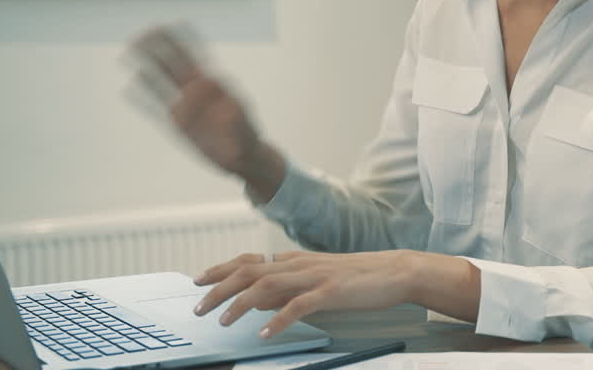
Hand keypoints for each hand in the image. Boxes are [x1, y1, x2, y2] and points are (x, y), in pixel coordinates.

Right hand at [126, 24, 284, 195]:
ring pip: (163, 80)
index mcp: (215, 85)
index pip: (195, 58)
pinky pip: (157, 107)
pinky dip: (143, 97)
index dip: (184, 40)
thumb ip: (232, 117)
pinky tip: (130, 87)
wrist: (244, 157)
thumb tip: (223, 108)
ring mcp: (187, 106)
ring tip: (131, 49)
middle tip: (144, 31)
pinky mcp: (179, 123)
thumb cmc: (248, 138)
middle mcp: (198, 92)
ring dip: (148, 65)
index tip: (171, 24)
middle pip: (175, 63)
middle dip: (161, 47)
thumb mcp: (243, 126)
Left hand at [192, 250, 420, 337]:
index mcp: (293, 259)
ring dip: (240, 304)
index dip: (220, 269)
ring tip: (224, 322)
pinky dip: (279, 318)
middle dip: (219, 288)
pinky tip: (266, 333)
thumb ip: (284, 289)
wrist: (394, 271)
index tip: (198, 280)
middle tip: (198, 307)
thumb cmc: (355, 278)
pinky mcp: (330, 291)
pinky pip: (299, 305)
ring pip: (267, 286)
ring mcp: (314, 276)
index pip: (248, 260)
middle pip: (249, 271)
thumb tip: (255, 302)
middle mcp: (298, 264)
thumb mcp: (313, 280)